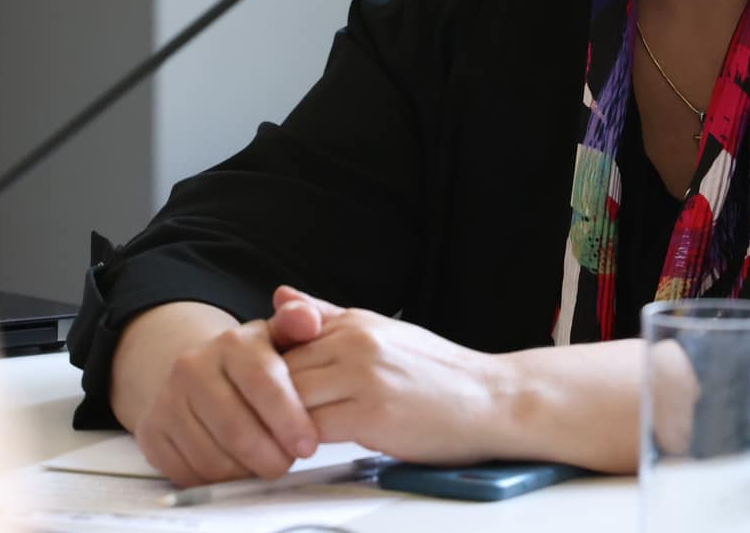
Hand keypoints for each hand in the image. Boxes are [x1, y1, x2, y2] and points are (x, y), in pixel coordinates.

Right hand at [114, 298, 325, 486]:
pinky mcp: (151, 433)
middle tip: (288, 464)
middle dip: (269, 455)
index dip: (289, 420)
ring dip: (244, 471)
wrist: (198, 372)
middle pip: (235, 428)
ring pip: (211, 456)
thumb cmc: (253, 360)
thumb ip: (300, 322)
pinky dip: (217, 480)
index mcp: (232, 342)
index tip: (308, 445)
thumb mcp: (280, 335)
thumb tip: (307, 317)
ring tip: (267, 465)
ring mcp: (166, 400)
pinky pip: (187, 471)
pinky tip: (237, 470)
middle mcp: (192, 367)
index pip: (263, 385)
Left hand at [278, 289, 508, 464]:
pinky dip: (298, 444)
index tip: (258, 398)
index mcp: (356, 321)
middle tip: (254, 427)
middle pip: (276, 370)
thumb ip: (328, 317)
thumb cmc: (440, 374)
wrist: (494, 398)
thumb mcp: (384, 333)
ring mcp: (364, 375)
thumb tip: (281, 296)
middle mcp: (357, 340)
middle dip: (261, 402)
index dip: (261, 376)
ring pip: (287, 399)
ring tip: (273, 443)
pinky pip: (310, 429)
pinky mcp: (371, 412)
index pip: (279, 341)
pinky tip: (302, 452)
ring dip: (274, 426)